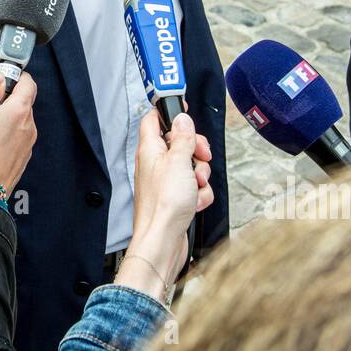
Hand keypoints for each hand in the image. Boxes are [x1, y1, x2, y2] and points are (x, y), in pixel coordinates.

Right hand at [0, 72, 37, 198]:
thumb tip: (0, 78)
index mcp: (20, 110)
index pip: (29, 83)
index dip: (17, 76)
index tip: (4, 77)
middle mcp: (30, 126)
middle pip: (25, 102)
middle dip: (9, 99)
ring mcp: (28, 143)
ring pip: (21, 121)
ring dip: (7, 119)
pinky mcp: (23, 157)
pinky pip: (19, 138)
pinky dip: (8, 135)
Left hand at [115, 111, 212, 299]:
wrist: (162, 240)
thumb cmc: (164, 204)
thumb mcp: (178, 162)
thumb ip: (182, 138)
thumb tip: (182, 119)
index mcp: (150, 149)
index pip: (153, 119)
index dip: (168, 111)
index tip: (184, 109)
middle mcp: (155, 164)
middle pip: (180, 143)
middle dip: (196, 150)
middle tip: (200, 156)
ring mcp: (165, 182)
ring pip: (191, 167)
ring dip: (200, 176)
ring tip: (195, 186)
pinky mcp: (175, 198)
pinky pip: (194, 188)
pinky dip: (199, 195)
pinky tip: (195, 202)